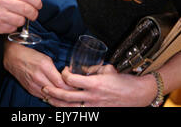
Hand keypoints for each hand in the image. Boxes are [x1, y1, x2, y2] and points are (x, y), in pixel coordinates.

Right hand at [0, 0, 41, 34]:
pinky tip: (9, 22)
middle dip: (34, 13)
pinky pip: (12, 28)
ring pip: (21, 20)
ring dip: (22, 20)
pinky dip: (13, 26)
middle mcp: (2, 2)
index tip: (38, 4)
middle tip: (33, 13)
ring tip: (18, 17)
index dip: (37, 1)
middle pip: (27, 9)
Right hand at [3, 42, 71, 99]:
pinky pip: (43, 97)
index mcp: (44, 67)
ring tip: (68, 97)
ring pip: (51, 97)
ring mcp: (34, 85)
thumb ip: (56, 69)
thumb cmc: (30, 55)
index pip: (61, 82)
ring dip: (60, 98)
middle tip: (75, 93)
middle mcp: (39, 77)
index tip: (76, 85)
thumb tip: (66, 77)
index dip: (70, 86)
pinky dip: (51, 98)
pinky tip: (57, 97)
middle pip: (57, 91)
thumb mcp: (46, 58)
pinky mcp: (30, 90)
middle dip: (67, 93)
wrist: (13, 57)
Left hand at [41, 64, 156, 106]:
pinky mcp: (97, 112)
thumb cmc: (123, 81)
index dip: (64, 74)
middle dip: (53, 92)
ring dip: (58, 104)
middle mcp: (92, 96)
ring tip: (48, 99)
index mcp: (94, 83)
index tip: (64, 70)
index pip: (72, 79)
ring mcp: (94, 106)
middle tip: (44, 88)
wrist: (136, 95)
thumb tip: (82, 68)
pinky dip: (69, 111)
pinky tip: (62, 108)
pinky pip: (80, 113)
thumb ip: (93, 68)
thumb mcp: (108, 69)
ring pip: (70, 107)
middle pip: (67, 95)